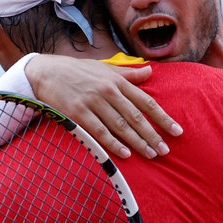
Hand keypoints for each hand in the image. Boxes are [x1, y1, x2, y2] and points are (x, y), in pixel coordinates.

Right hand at [27, 56, 182, 159]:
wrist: (45, 71)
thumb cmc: (77, 70)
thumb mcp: (105, 68)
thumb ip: (128, 74)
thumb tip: (150, 72)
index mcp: (118, 81)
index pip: (146, 102)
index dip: (163, 118)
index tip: (177, 131)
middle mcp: (109, 91)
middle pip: (136, 117)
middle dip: (153, 135)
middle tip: (166, 150)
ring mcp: (93, 102)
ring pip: (120, 126)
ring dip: (137, 142)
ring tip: (151, 154)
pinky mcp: (78, 113)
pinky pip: (99, 131)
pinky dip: (113, 143)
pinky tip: (125, 154)